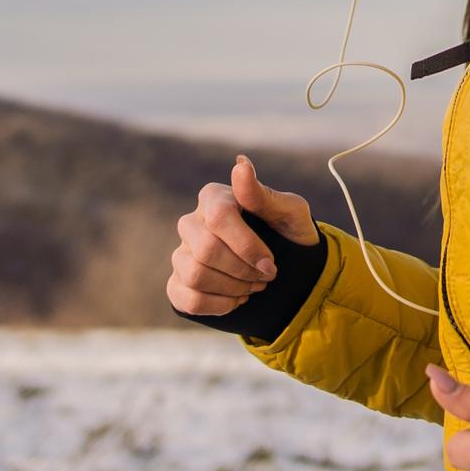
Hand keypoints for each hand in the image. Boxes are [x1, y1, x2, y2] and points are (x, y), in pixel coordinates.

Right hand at [166, 156, 314, 317]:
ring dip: (233, 288)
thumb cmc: (289, 233)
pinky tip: (237, 299)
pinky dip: (219, 305)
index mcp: (215, 197)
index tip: (271, 264)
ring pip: (195, 275)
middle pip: (205, 249)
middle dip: (243, 270)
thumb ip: (263, 194)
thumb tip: (240, 165)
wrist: (291, 271)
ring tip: (254, 286)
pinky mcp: (177, 283)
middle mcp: (192, 222)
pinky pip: (185, 298)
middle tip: (267, 276)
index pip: (219, 217)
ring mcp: (181, 253)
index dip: (247, 246)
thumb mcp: (290, 212)